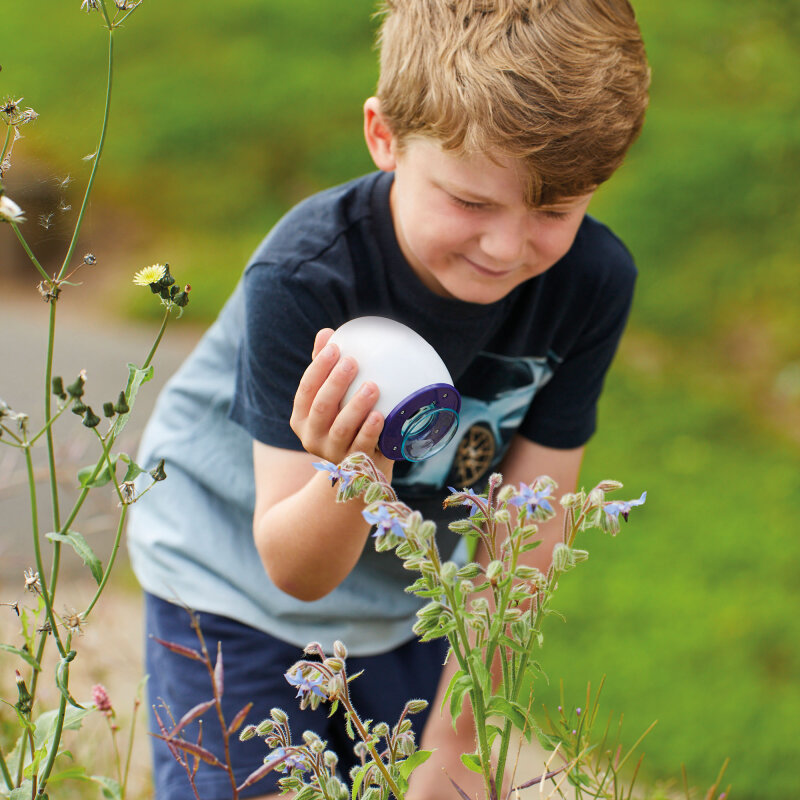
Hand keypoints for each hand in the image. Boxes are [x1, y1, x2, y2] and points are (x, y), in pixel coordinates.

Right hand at [290, 328, 392, 473]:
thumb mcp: (334, 398)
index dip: (318, 368)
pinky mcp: (354, 465)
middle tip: (353, 361)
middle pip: (321, 407)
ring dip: (356, 406)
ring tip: (372, 386)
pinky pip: (362, 446)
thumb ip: (327, 369)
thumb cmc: (346, 422)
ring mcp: (332, 453)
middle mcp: (312, 437)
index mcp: (302, 418)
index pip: (306, 389)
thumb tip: (326, 333)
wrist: (361, 468)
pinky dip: (369, 430)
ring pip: (340, 428)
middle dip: (335, 383)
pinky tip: (380, 415)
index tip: (335, 348)